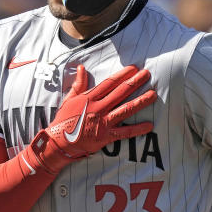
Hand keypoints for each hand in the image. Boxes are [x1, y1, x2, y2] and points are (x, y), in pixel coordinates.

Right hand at [27, 65, 155, 173]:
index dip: (123, 75)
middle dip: (135, 82)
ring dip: (141, 101)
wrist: (58, 142)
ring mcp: (103, 122)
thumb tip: (82, 68)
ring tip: (153, 94)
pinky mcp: (105, 136)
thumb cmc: (63, 121)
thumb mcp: (69, 99)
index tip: (134, 68)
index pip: (109, 83)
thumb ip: (78, 84)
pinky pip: (124, 132)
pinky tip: (149, 125)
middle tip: (147, 74)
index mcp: (89, 98)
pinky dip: (137, 129)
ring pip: (125, 109)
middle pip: (120, 92)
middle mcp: (98, 108)